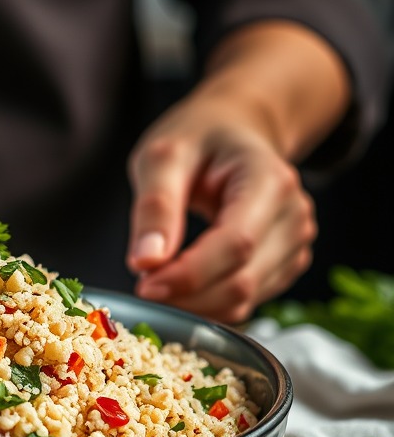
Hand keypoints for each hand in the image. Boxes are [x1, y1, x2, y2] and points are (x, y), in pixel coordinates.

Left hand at [125, 21, 349, 322]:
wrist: (233, 131)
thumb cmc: (197, 139)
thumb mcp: (162, 157)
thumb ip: (155, 207)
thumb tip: (145, 261)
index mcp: (270, 180)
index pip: (236, 244)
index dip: (189, 275)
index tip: (144, 286)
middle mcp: (293, 215)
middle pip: (242, 281)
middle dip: (185, 296)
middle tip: (141, 286)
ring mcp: (295, 243)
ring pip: (245, 300)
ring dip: (194, 305)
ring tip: (156, 279)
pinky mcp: (285, 264)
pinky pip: (246, 301)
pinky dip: (208, 304)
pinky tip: (180, 283)